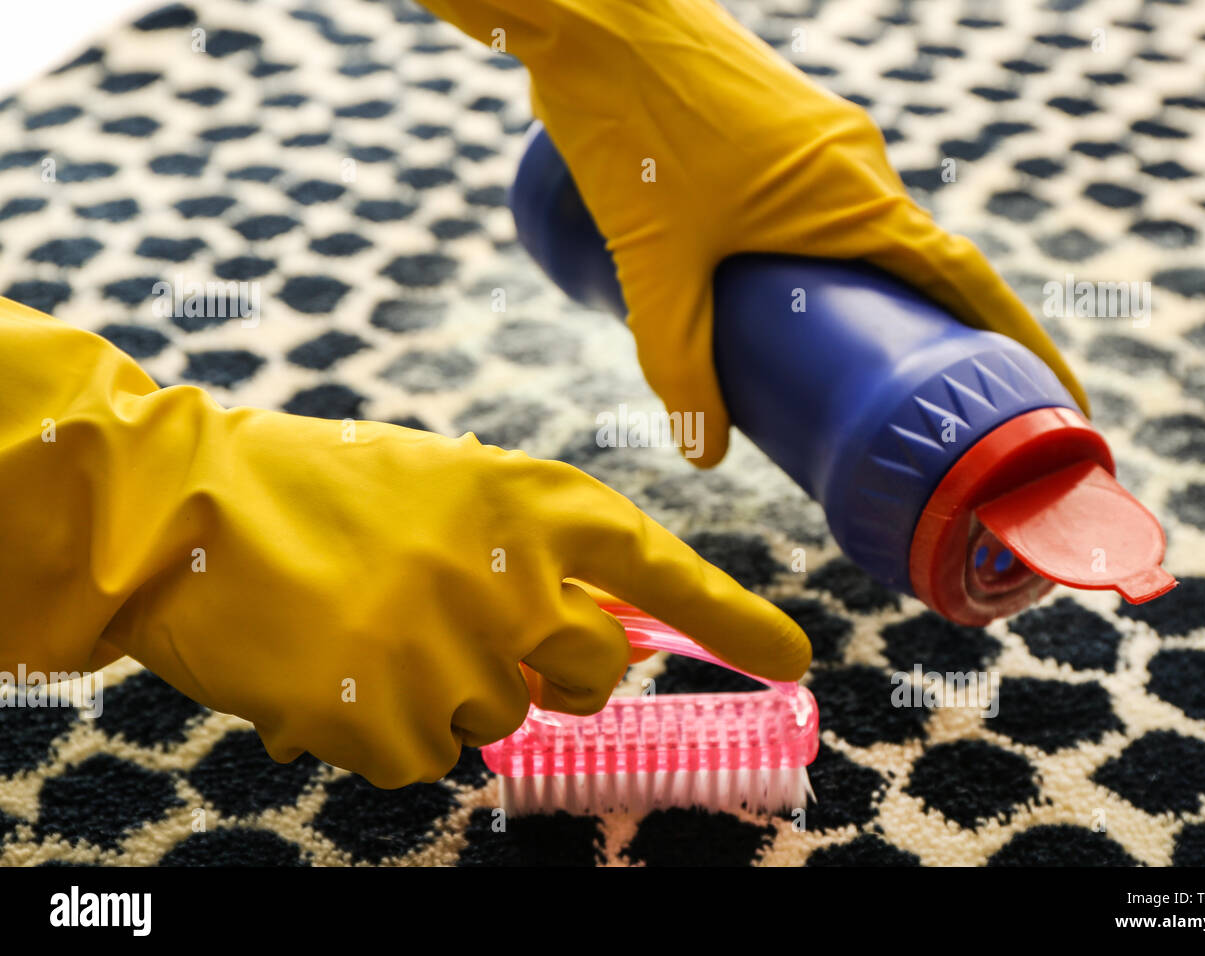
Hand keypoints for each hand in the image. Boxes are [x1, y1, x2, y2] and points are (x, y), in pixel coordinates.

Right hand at [0, 299, 810, 787]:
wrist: (181, 508)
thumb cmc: (318, 491)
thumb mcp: (446, 489)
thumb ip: (530, 552)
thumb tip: (602, 632)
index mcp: (530, 502)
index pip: (660, 570)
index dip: (731, 618)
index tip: (792, 659)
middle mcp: (514, 578)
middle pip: (592, 675)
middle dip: (549, 669)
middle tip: (472, 630)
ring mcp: (458, 653)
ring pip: (503, 719)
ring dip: (451, 690)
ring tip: (371, 628)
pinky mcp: (395, 721)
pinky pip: (429, 758)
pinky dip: (390, 728)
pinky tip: (336, 668)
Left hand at [418, 0, 1088, 465]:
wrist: (598, 16)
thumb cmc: (630, 129)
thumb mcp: (654, 268)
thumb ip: (677, 365)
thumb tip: (705, 456)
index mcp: (856, 197)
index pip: (966, 283)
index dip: (1019, 346)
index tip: (1059, 402)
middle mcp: (860, 163)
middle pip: (927, 265)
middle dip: (944, 341)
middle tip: (936, 415)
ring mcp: (826, 140)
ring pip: (877, 234)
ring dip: (884, 299)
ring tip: (867, 372)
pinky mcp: (789, 129)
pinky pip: (840, 205)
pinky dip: (844, 259)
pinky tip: (803, 297)